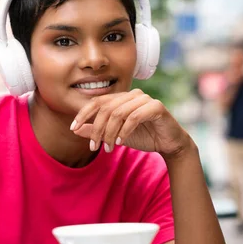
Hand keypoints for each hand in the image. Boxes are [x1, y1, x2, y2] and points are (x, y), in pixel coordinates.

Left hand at [70, 89, 192, 157]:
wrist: (169, 144)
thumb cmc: (143, 136)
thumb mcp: (114, 135)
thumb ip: (96, 131)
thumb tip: (75, 130)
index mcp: (121, 98)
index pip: (97, 101)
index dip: (83, 114)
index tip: (73, 128)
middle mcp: (132, 94)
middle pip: (106, 108)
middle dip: (97, 129)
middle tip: (94, 146)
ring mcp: (145, 99)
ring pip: (118, 113)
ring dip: (110, 133)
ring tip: (109, 148)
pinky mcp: (156, 107)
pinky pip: (134, 117)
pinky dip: (124, 131)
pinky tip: (120, 143)